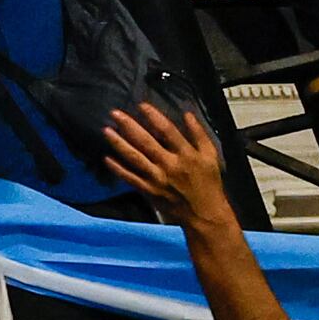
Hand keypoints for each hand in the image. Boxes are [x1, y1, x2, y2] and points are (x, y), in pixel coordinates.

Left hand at [99, 99, 229, 220]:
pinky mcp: (149, 191)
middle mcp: (169, 165)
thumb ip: (199, 133)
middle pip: (146, 142)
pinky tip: (107, 158)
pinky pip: (131, 178)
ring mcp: (157, 179)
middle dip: (129, 126)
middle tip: (115, 114)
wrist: (204, 213)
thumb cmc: (209, 183)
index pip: (167, 130)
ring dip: (119, 143)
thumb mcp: (211, 155)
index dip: (153, 116)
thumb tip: (187, 114)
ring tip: (107, 130)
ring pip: (135, 158)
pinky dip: (118, 169)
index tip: (142, 106)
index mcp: (186, 154)